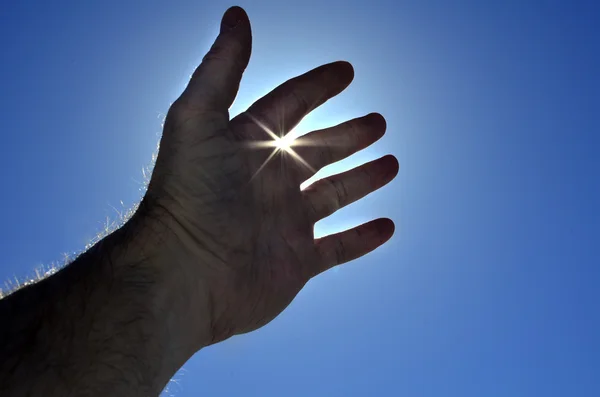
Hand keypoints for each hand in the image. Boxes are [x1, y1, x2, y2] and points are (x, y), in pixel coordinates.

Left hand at [142, 6, 398, 349]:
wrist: (183, 275)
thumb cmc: (189, 196)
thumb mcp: (198, 119)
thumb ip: (221, 69)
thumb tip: (236, 14)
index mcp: (248, 146)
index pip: (288, 106)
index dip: (317, 86)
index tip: (346, 71)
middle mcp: (268, 182)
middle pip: (317, 151)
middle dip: (348, 135)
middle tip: (379, 122)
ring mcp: (284, 224)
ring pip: (333, 196)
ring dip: (363, 179)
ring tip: (392, 163)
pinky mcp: (295, 263)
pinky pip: (337, 249)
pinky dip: (363, 239)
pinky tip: (387, 226)